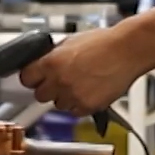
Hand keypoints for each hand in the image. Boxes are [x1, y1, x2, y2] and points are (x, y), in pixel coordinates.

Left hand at [18, 27, 143, 116]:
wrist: (128, 51)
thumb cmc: (104, 43)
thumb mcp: (70, 42)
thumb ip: (53, 56)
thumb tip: (42, 63)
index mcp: (52, 62)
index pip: (26, 78)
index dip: (32, 77)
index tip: (36, 77)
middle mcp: (60, 80)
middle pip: (40, 95)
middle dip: (48, 89)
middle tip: (59, 81)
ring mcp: (73, 95)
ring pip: (58, 105)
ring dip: (65, 98)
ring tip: (80, 84)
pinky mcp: (87, 106)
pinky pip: (75, 112)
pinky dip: (80, 105)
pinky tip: (89, 91)